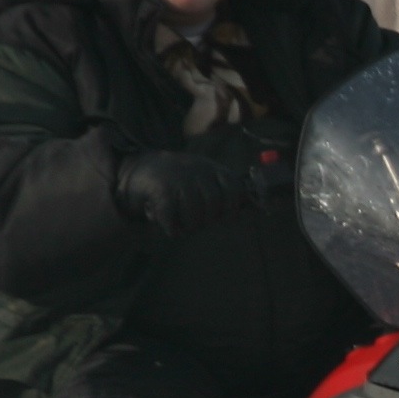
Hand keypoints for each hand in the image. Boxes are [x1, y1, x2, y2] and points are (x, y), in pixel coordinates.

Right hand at [114, 145, 256, 233]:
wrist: (143, 168)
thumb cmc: (181, 183)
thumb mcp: (206, 181)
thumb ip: (228, 195)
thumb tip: (255, 211)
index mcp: (212, 169)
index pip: (233, 187)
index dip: (232, 207)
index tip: (226, 219)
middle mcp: (197, 170)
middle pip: (213, 202)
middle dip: (208, 219)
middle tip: (198, 222)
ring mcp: (178, 177)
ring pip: (194, 212)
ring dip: (190, 226)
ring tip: (183, 224)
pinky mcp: (161, 188)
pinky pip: (171, 216)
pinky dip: (171, 228)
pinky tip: (170, 227)